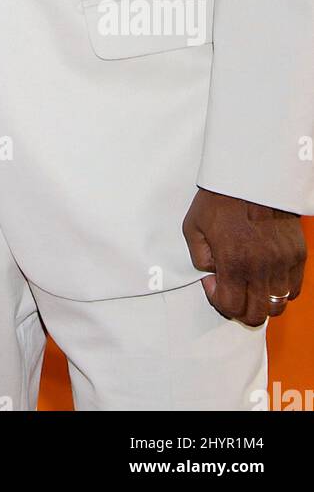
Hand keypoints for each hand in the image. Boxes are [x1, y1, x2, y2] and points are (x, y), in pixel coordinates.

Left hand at [182, 189, 306, 326]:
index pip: (231, 307)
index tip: (213, 284)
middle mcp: (262, 267)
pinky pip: (293, 289)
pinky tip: (266, 274)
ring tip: (249, 284)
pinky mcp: (297, 255)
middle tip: (231, 292)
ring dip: (261, 301)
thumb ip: (199, 258)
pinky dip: (280, 289)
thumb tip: (212, 277)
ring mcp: (283, 263)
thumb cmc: (221, 198)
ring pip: (277, 305)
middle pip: (257, 315)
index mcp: (234, 262)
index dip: (218, 301)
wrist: (252, 176)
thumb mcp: (193, 226)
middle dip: (240, 309)